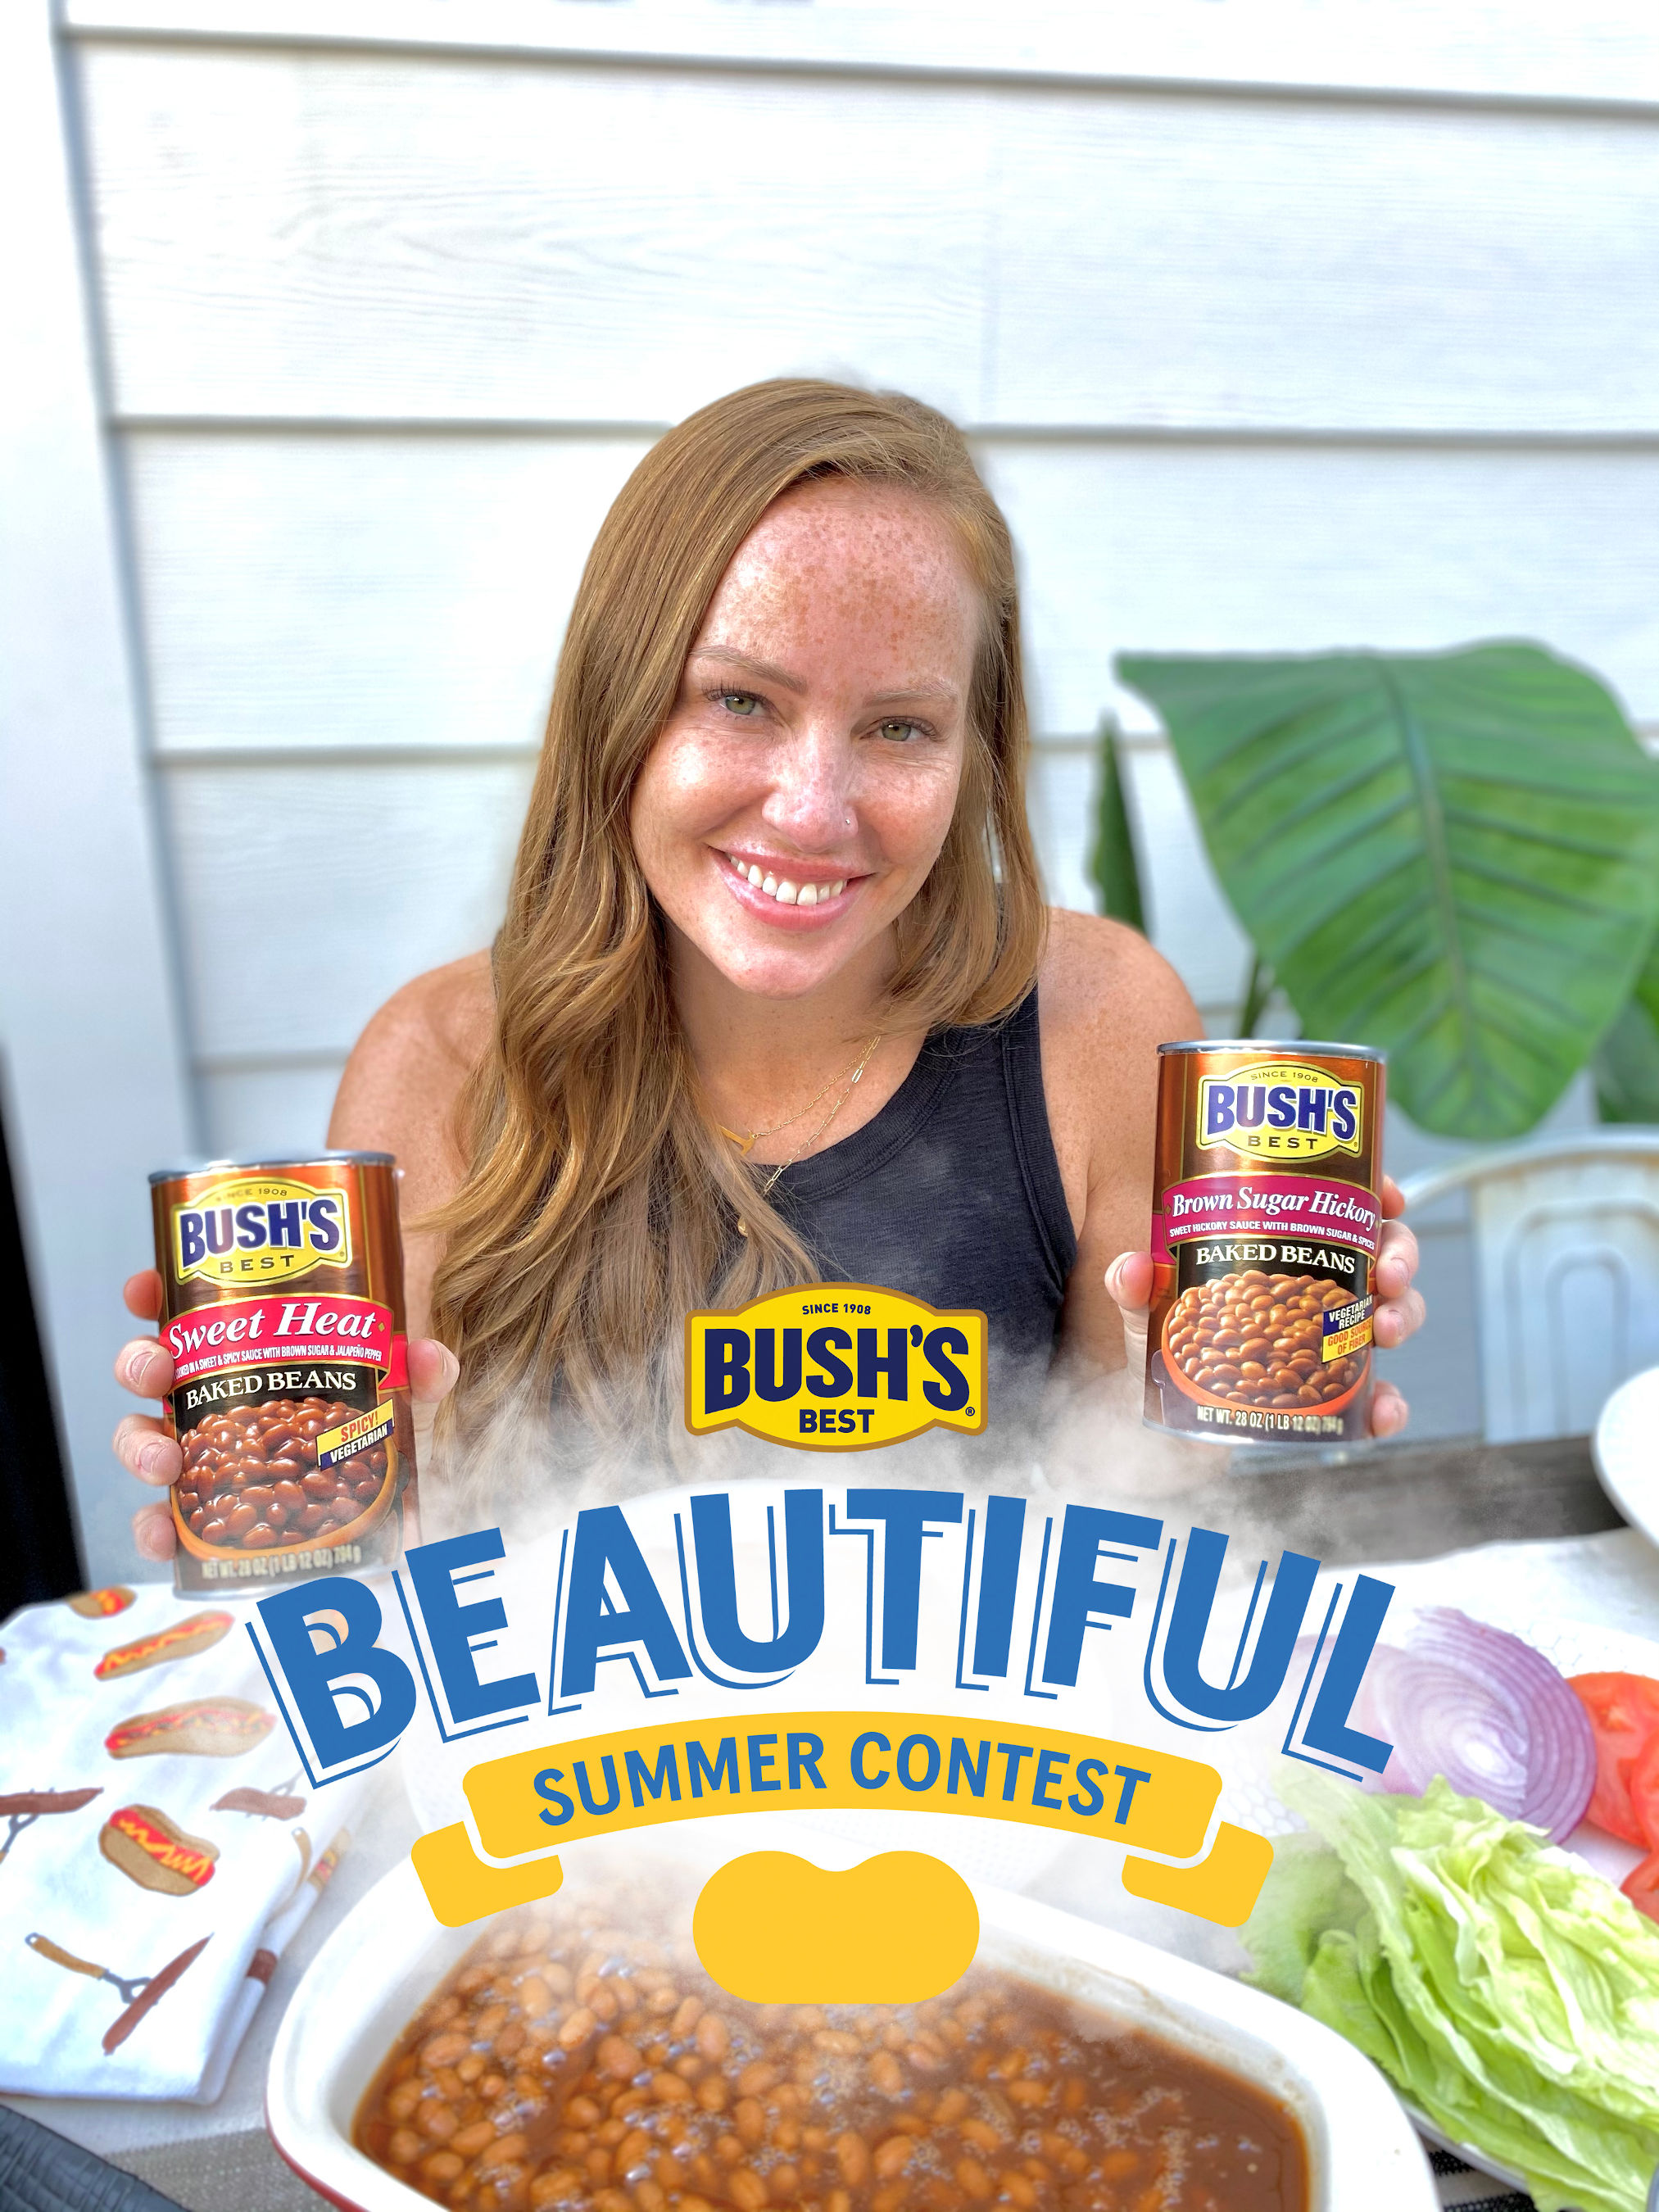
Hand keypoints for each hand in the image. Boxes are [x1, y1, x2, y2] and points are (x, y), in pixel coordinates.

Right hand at [113, 1269, 460, 1561]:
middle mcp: (208, 1394)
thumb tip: (427, 1359)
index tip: (147, 1288)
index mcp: (240, 1349)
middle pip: (150, 1368)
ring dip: (139, 1446)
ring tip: (166, 1462)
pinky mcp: (200, 1511)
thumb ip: (419, 1371)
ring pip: (140, 1438)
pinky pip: (159, 1520)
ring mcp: (196, 1451)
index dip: (152, 1292)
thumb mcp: (399, 1393)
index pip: (185, 1308)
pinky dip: (155, 1528)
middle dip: (139, 1364)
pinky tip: (168, 1536)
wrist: (377, 1511)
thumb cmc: (369, 1428)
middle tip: (160, 1372)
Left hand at [1104, 1175, 1423, 1439]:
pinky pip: (1379, 1395)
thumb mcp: (1148, 1310)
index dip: (1376, 1194)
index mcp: (1288, 1247)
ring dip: (1403, 1318)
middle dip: (1401, 1258)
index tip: (1390, 1198)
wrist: (1169, 1420)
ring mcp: (1335, 1338)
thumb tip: (1132, 1268)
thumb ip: (1132, 1287)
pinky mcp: (1337, 1393)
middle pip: (1383, 1254)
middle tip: (1389, 1276)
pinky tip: (1382, 1410)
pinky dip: (1389, 1405)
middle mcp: (1321, 1285)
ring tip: (1384, 1332)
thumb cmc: (1169, 1345)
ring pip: (1393, 1314)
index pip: (1342, 1205)